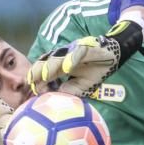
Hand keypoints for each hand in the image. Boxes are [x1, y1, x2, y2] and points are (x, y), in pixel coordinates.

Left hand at [27, 21, 143, 97]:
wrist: (111, 57)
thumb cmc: (95, 71)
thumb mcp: (81, 86)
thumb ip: (68, 90)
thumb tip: (55, 97)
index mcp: (59, 66)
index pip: (43, 72)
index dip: (36, 80)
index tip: (31, 91)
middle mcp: (62, 57)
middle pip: (45, 62)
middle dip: (37, 73)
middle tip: (31, 84)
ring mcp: (71, 51)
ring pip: (57, 57)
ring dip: (50, 67)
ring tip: (43, 76)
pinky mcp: (83, 47)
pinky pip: (76, 53)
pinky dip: (70, 60)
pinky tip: (66, 68)